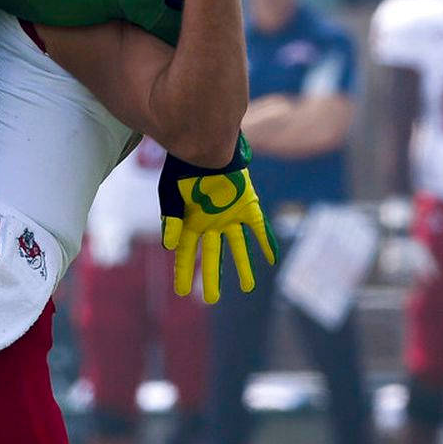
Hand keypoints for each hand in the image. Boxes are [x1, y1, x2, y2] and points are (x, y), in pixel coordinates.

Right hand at [161, 168, 277, 302]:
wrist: (204, 144)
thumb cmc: (182, 168)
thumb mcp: (170, 195)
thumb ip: (170, 219)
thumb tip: (169, 246)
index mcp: (190, 222)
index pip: (185, 253)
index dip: (183, 271)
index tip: (181, 290)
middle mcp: (210, 223)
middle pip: (212, 256)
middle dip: (210, 277)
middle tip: (211, 299)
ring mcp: (229, 215)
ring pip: (237, 247)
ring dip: (242, 266)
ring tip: (247, 287)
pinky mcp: (247, 205)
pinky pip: (259, 227)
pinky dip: (266, 241)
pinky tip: (272, 258)